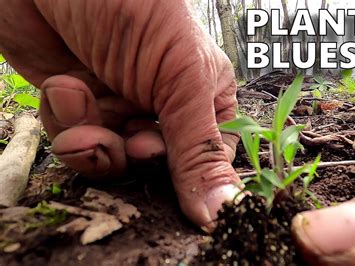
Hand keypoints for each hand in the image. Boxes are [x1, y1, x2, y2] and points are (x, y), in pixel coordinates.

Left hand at [0, 0, 239, 229]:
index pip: (208, 155)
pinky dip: (64, 118)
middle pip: (155, 165)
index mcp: (202, 94)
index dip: (192, 173)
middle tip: (128, 139)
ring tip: (81, 104)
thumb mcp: (182, 77)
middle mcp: (160, 104)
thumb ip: (201, 147)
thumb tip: (226, 210)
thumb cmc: (135, 6)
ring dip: (91, 141)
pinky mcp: (77, 105)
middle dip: (134, 156)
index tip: (177, 183)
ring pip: (110, 158)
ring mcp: (118, 104)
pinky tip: (64, 85)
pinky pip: (73, 139)